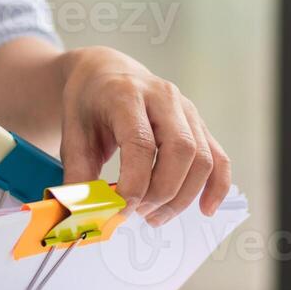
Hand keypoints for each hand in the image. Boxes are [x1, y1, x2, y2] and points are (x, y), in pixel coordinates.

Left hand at [59, 46, 231, 225]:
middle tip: (139, 213)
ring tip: (154, 216)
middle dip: (162, 192)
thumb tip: (86, 216)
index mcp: (126, 95)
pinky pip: (218, 157)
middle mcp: (163, 98)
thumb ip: (78, 175)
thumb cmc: (88, 104)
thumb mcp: (72, 134)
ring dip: (182, 197)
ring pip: (202, 159)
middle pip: (180, 150)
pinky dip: (217, 186)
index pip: (141, 143)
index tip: (120, 210)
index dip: (134, 184)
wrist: (105, 73)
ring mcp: (186, 110)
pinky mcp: (198, 124)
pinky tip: (205, 209)